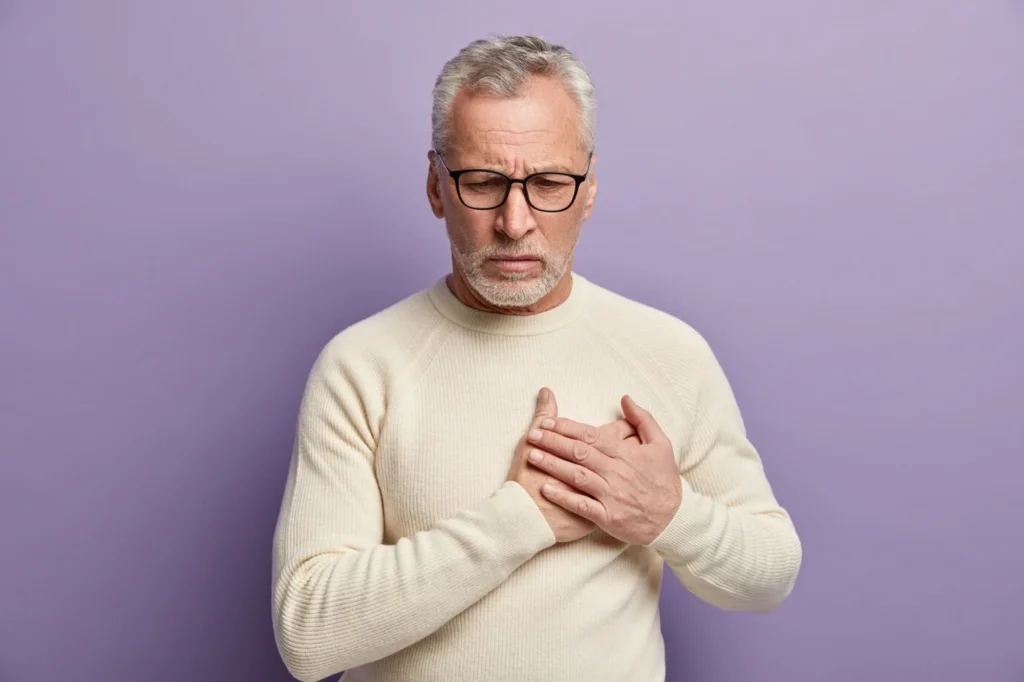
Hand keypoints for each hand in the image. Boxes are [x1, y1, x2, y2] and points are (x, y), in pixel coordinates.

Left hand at [525, 394, 681, 544]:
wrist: (675, 519)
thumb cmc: (665, 480)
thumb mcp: (662, 444)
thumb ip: (643, 419)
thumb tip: (625, 398)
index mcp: (626, 454)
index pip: (591, 436)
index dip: (567, 428)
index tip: (547, 422)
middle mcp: (617, 472)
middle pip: (580, 453)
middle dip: (553, 442)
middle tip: (532, 434)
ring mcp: (612, 495)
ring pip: (578, 476)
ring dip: (553, 465)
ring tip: (532, 456)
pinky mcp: (608, 518)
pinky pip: (582, 506)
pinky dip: (563, 497)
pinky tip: (546, 488)